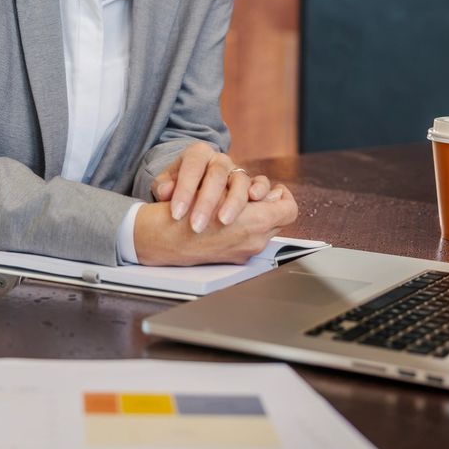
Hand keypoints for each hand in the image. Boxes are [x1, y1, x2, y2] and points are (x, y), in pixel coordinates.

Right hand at [134, 183, 298, 266]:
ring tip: (241, 208)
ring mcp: (245, 251)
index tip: (272, 190)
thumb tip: (272, 194)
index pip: (288, 208)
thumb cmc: (184, 213)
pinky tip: (227, 221)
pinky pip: (250, 241)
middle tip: (258, 197)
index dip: (282, 196)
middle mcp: (254, 240)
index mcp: (255, 222)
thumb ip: (252, 193)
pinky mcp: (233, 258)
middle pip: (280, 220)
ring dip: (257, 217)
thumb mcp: (217, 191)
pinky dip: (244, 230)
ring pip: (266, 230)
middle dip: (270, 206)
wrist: (160, 240)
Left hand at [152, 144, 271, 231]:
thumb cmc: (178, 185)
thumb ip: (164, 185)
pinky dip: (260, 190)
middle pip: (216, 175)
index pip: (192, 167)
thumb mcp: (166, 183)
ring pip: (240, 180)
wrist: (196, 183)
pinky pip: (260, 183)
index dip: (184, 191)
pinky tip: (255, 201)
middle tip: (196, 226)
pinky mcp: (251, 183)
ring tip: (224, 221)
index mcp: (198, 154)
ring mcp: (237, 171)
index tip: (176, 214)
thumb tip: (165, 191)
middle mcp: (220, 160)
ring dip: (233, 202)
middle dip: (206, 202)